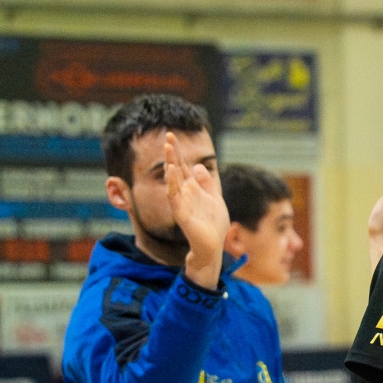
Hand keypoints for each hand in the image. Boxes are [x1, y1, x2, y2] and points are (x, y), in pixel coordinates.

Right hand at [164, 132, 229, 290]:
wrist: (212, 247)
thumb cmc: (213, 225)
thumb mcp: (215, 199)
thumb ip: (207, 183)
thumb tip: (197, 166)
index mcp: (192, 189)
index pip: (183, 166)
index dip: (178, 152)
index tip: (172, 135)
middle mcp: (185, 193)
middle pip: (176, 169)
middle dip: (172, 153)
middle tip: (168, 135)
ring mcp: (182, 203)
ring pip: (173, 180)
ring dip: (170, 164)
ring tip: (169, 149)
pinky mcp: (181, 214)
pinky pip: (174, 196)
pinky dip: (172, 184)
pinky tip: (172, 171)